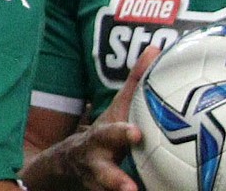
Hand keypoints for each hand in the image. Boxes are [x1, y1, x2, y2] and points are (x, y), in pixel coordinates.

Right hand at [28, 46, 159, 190]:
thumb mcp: (118, 107)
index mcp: (102, 137)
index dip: (122, 133)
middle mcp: (97, 162)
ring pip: (104, 190)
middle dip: (114, 178)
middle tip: (130, 188)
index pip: (111, 133)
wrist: (70, 163)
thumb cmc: (108, 131)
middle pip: (103, 172)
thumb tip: (155, 48)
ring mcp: (99, 183)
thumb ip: (136, 81)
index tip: (136, 134)